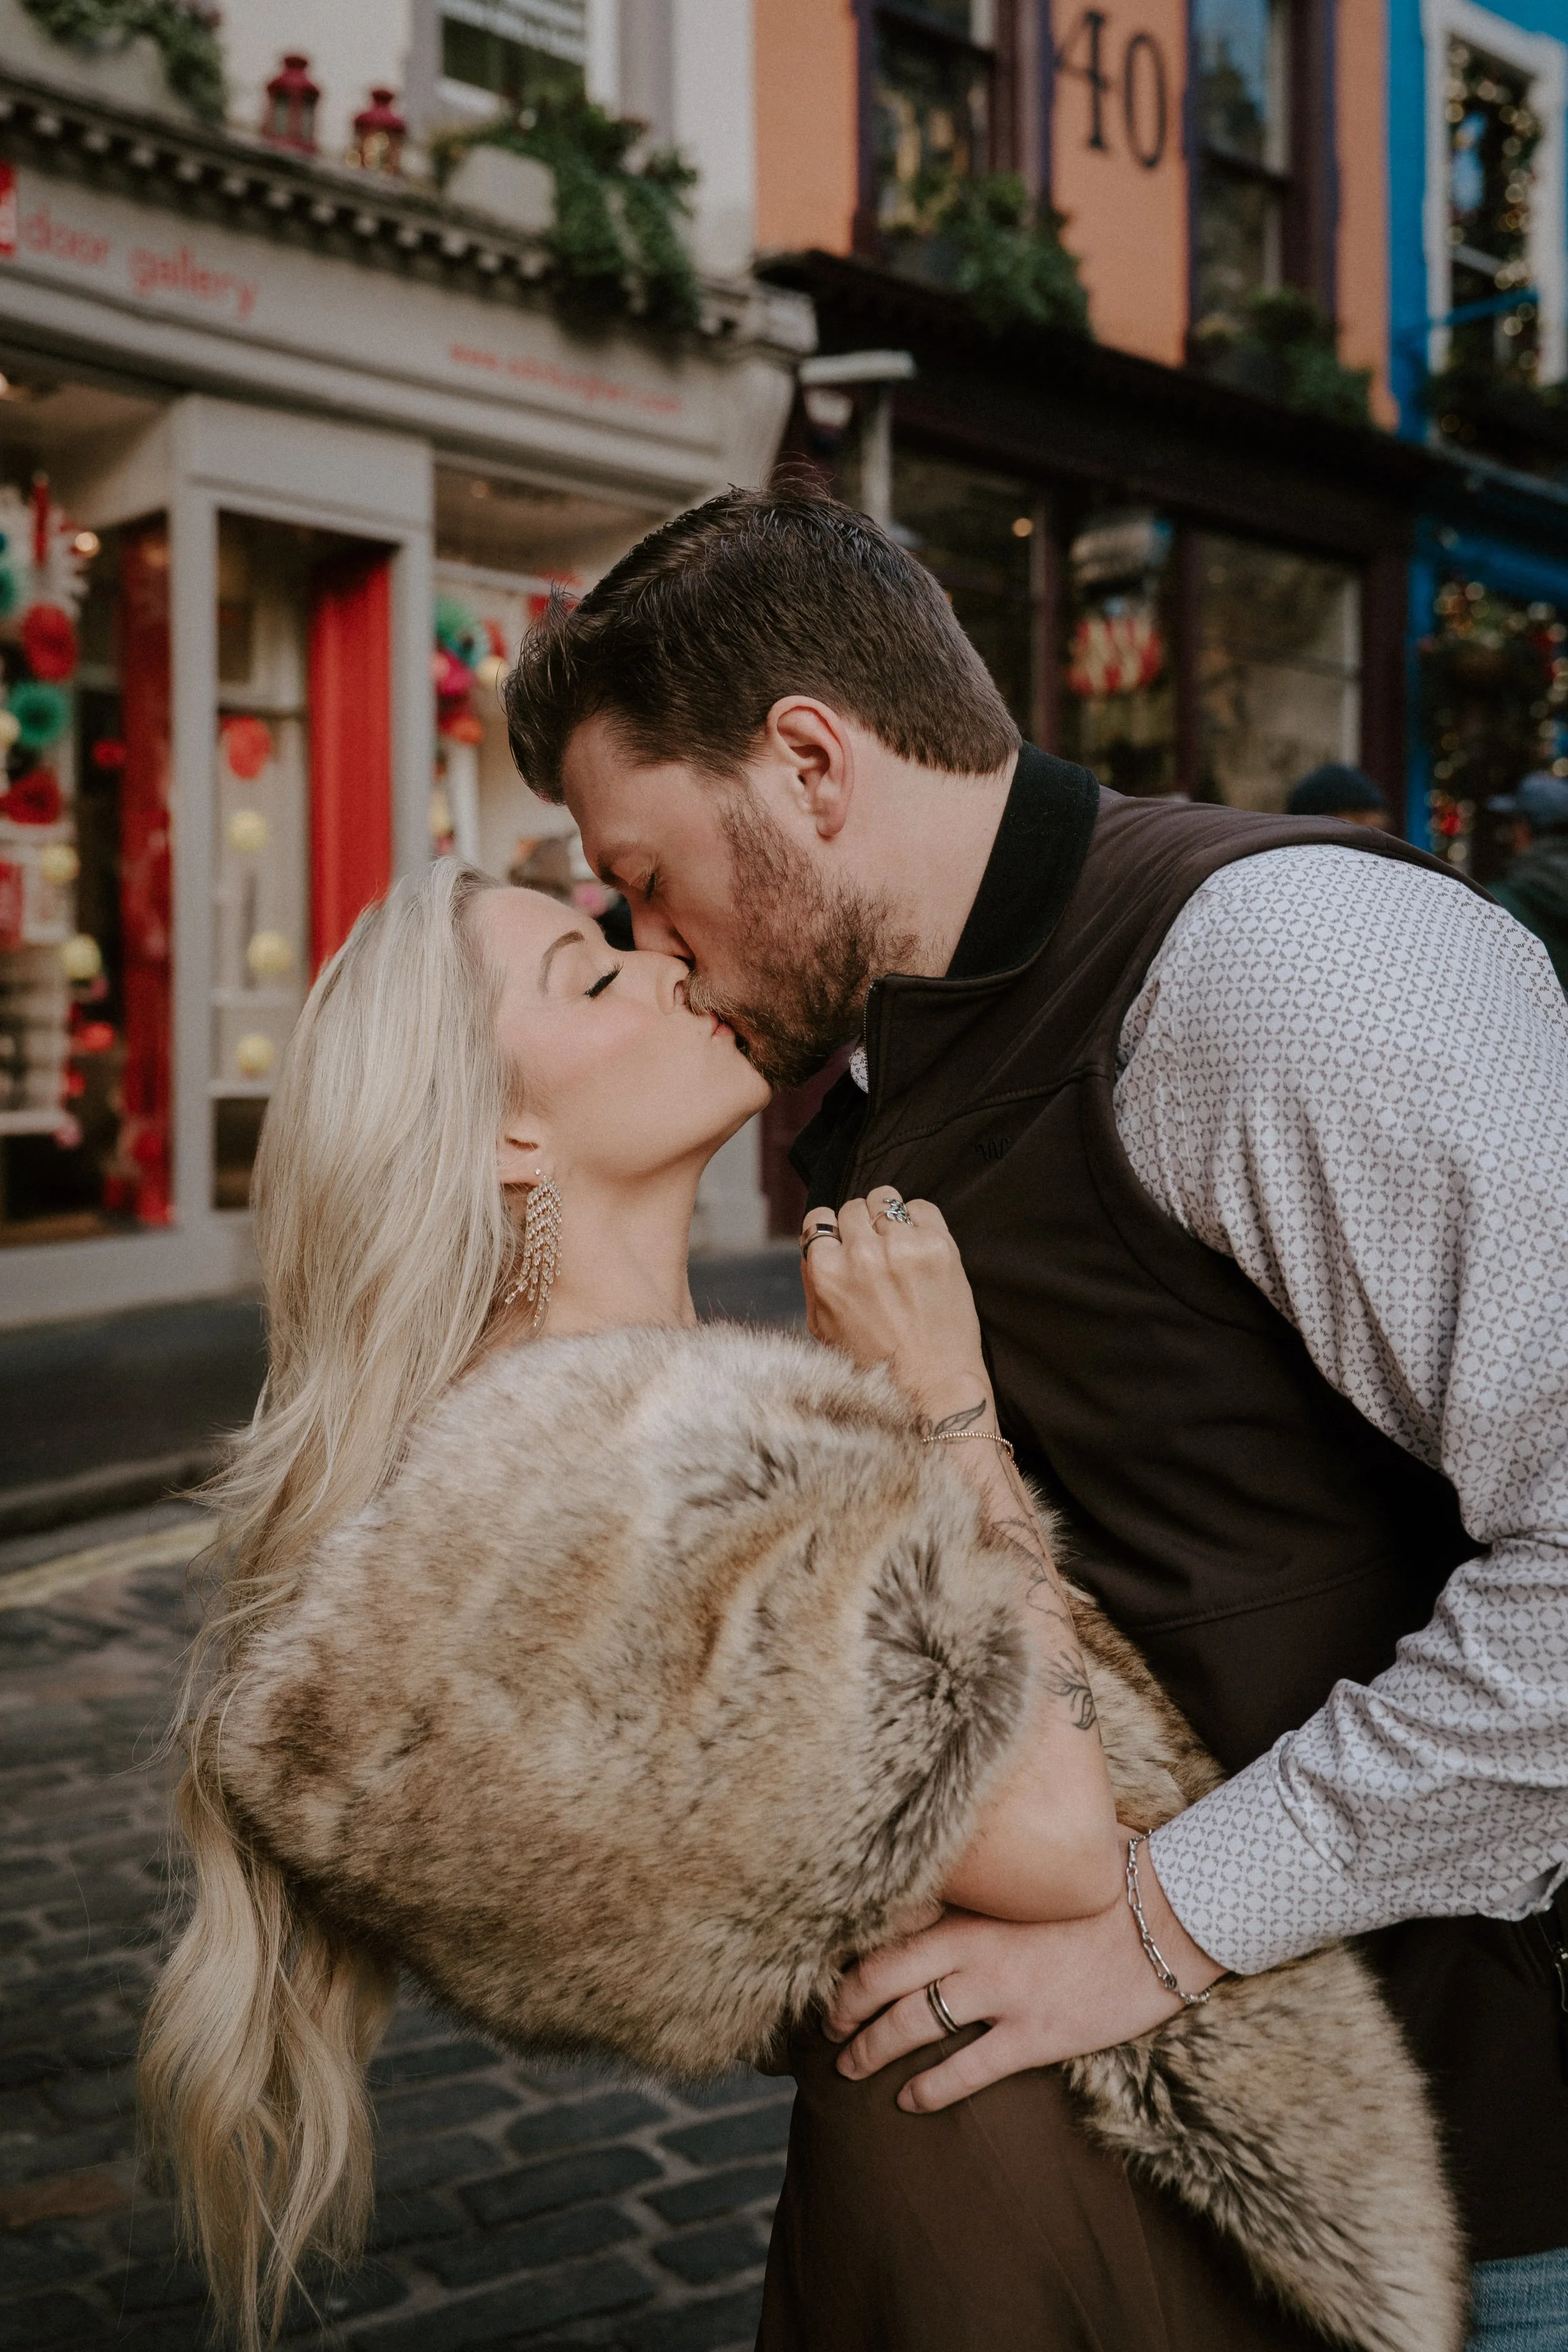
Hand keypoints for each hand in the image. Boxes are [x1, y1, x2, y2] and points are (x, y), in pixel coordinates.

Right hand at [801, 1191, 989, 1422]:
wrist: (933, 1387)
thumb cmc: (876, 1365)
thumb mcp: (822, 1329)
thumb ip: (813, 1281)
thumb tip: (814, 1244)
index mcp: (826, 1272)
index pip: (819, 1220)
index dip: (832, 1233)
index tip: (845, 1247)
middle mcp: (861, 1254)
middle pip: (852, 1208)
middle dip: (861, 1227)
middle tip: (875, 1254)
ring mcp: (902, 1247)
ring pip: (885, 1199)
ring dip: (888, 1217)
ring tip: (898, 1245)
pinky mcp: (939, 1246)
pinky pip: (922, 1207)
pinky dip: (919, 1221)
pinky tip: (921, 1248)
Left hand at [825, 1833, 1224, 2112]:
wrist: (1170, 1916)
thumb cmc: (1114, 1876)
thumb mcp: (1047, 1859)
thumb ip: (1007, 1861)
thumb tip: (993, 1837)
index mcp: (976, 1906)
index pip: (892, 1933)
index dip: (854, 1961)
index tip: (836, 1977)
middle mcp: (976, 1949)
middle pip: (884, 1982)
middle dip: (846, 2010)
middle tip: (828, 2030)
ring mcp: (1004, 1995)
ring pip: (912, 2027)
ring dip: (872, 2051)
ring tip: (850, 2068)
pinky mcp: (1036, 2035)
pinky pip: (967, 2070)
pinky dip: (929, 2090)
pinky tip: (908, 2102)